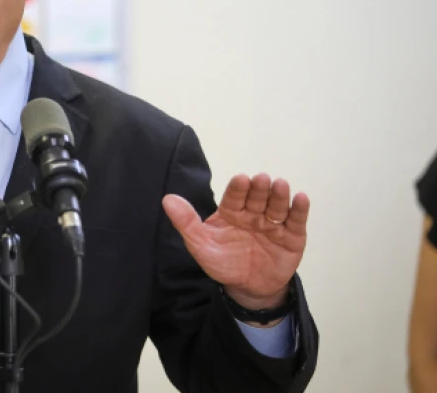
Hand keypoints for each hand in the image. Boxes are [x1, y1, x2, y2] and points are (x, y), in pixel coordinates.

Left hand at [162, 173, 309, 310]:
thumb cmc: (223, 263)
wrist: (248, 288)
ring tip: (280, 185)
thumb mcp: (200, 245)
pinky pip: (296, 220)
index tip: (241, 179)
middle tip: (261, 179)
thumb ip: (186, 223)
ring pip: (277, 206)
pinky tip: (300, 198)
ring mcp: (273, 224)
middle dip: (259, 189)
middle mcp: (253, 213)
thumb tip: (167, 199)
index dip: (238, 188)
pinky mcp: (292, 236)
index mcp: (231, 212)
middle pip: (257, 198)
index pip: (234, 196)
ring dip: (279, 195)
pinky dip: (299, 209)